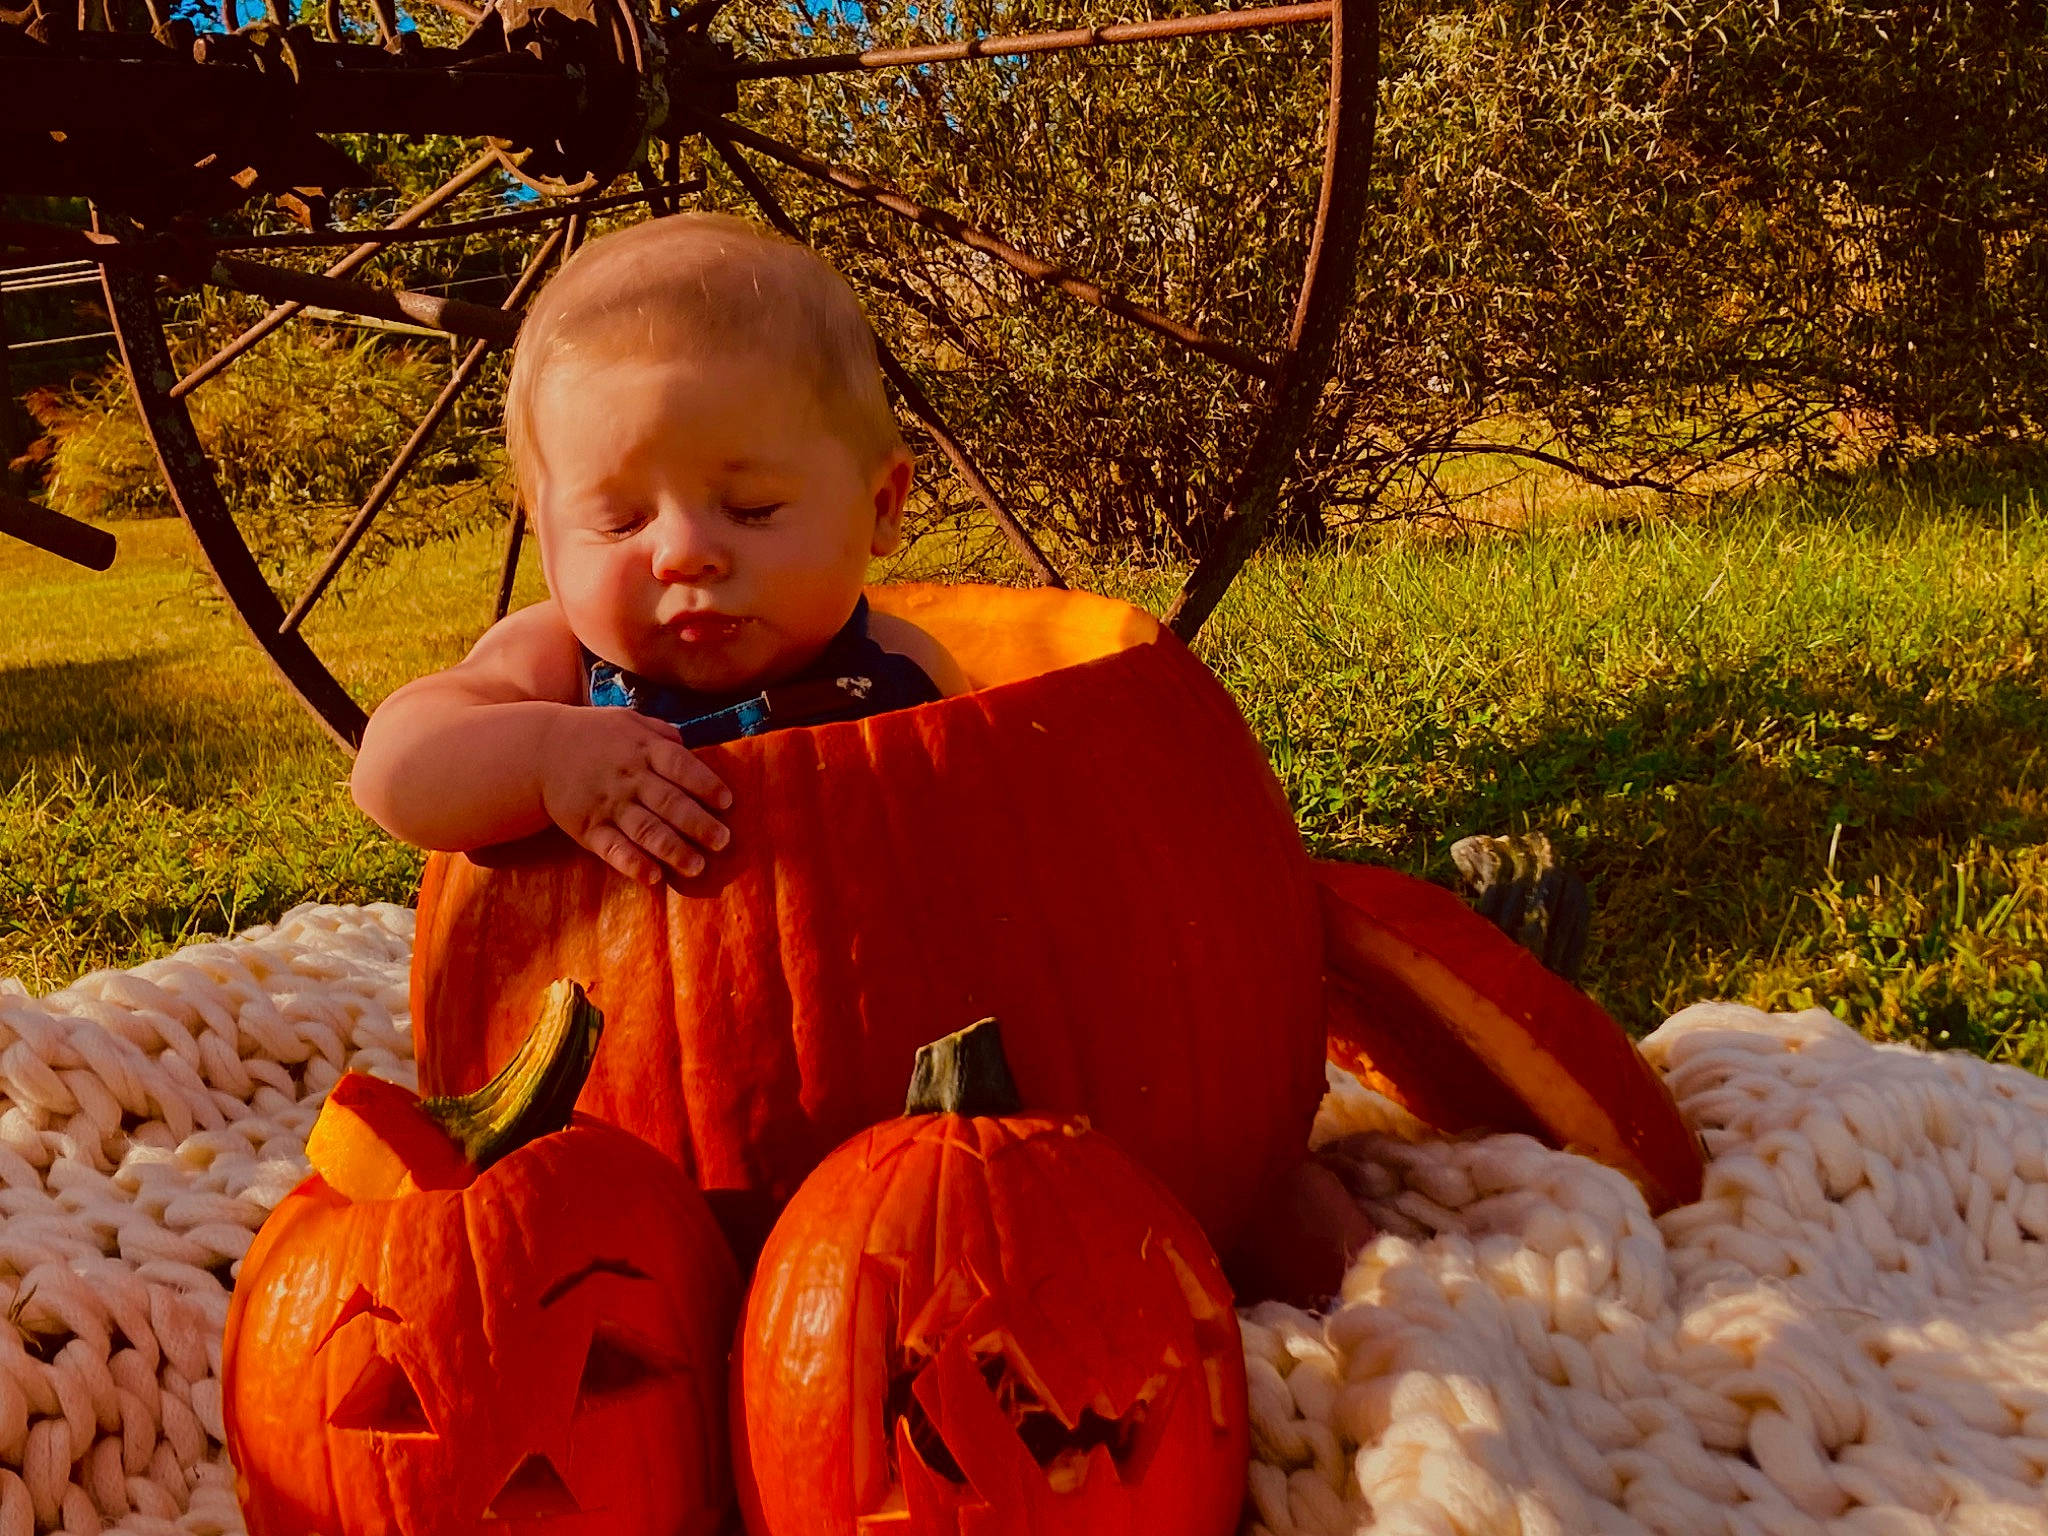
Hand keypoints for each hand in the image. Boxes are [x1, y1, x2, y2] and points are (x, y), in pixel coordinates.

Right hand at [540, 708, 733, 884]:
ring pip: (645, 830)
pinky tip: (653, 877)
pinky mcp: (588, 828)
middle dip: (699, 824)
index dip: (706, 784)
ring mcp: (608, 804)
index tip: (727, 803)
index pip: (680, 766)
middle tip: (723, 842)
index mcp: (642, 748)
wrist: (539, 749)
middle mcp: (628, 777)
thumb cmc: (594, 735)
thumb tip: (691, 744)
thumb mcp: (628, 721)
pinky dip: (633, 864)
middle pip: (669, 802)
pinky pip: (613, 849)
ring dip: (673, 850)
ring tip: (697, 867)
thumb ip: (661, 732)